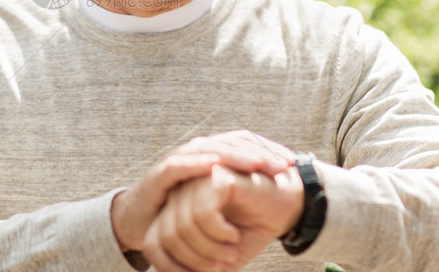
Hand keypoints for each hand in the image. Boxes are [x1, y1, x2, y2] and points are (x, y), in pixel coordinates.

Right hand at [111, 131, 292, 252]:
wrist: (142, 221)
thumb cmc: (182, 210)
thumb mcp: (217, 199)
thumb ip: (240, 190)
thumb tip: (279, 188)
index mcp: (213, 154)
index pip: (244, 142)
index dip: (269, 149)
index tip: (293, 163)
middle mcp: (197, 151)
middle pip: (231, 143)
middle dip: (259, 152)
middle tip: (282, 164)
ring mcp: (179, 159)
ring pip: (209, 149)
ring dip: (234, 155)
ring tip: (257, 162)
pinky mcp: (160, 174)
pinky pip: (179, 165)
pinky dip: (196, 163)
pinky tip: (214, 165)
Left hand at [143, 165, 303, 271]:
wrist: (285, 205)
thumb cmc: (250, 228)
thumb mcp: (219, 256)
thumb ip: (196, 268)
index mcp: (176, 210)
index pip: (153, 243)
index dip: (170, 266)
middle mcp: (180, 193)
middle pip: (166, 236)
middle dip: (194, 260)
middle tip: (221, 266)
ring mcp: (196, 181)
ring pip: (183, 225)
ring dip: (209, 250)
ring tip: (230, 250)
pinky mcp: (215, 175)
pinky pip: (202, 212)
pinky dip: (218, 233)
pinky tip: (233, 234)